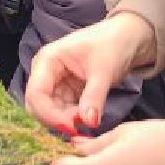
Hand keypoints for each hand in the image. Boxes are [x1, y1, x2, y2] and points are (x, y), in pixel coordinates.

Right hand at [25, 13, 154, 131]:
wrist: (128, 37)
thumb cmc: (113, 44)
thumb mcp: (104, 70)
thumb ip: (94, 97)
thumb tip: (88, 123)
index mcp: (47, 60)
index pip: (36, 94)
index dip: (49, 114)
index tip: (72, 127)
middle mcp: (45, 73)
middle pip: (38, 106)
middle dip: (56, 119)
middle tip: (81, 125)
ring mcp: (55, 83)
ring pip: (50, 112)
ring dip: (66, 121)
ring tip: (90, 117)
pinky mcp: (66, 92)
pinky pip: (63, 112)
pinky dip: (73, 118)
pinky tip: (89, 117)